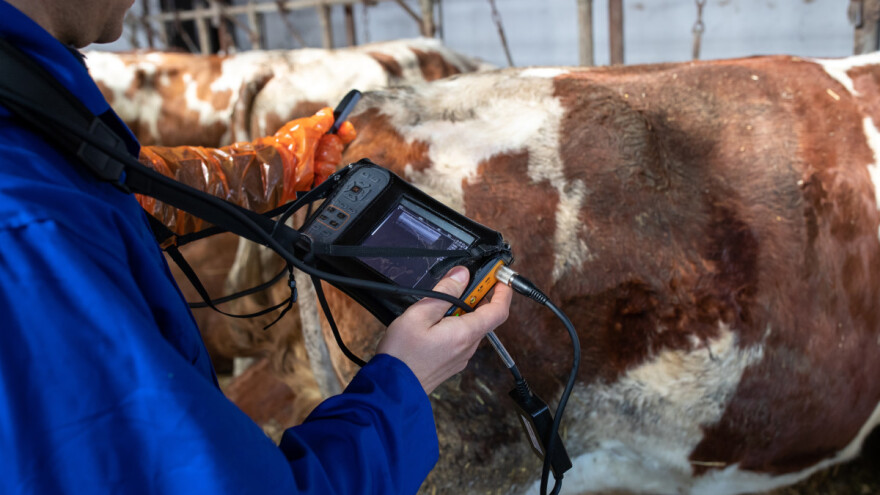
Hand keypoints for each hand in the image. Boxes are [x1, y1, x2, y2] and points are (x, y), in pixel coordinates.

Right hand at [376, 266, 512, 393]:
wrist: (392, 390)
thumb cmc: (402, 355)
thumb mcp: (419, 314)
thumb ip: (445, 292)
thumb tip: (462, 275)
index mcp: (465, 333)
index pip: (498, 310)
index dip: (503, 291)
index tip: (498, 276)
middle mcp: (468, 347)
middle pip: (485, 317)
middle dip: (477, 296)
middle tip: (461, 282)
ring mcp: (461, 357)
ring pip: (472, 327)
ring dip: (464, 311)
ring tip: (440, 303)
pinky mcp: (452, 362)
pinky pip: (462, 338)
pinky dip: (456, 324)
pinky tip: (435, 322)